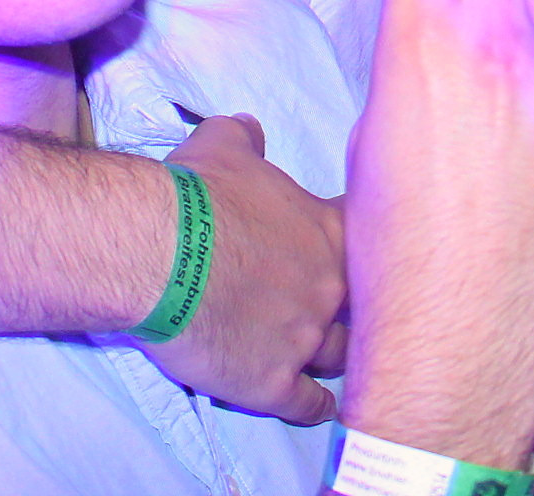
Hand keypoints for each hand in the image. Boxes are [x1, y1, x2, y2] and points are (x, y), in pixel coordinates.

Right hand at [141, 113, 348, 424]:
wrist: (160, 254)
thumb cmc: (195, 195)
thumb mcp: (222, 147)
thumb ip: (244, 137)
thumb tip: (249, 126)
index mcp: (330, 231)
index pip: (374, 240)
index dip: (370, 247)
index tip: (365, 254)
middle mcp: (330, 286)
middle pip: (367, 303)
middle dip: (359, 305)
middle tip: (350, 308)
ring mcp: (305, 338)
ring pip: (343, 355)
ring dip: (340, 355)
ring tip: (342, 358)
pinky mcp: (272, 383)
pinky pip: (309, 404)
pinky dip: (315, 408)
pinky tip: (321, 407)